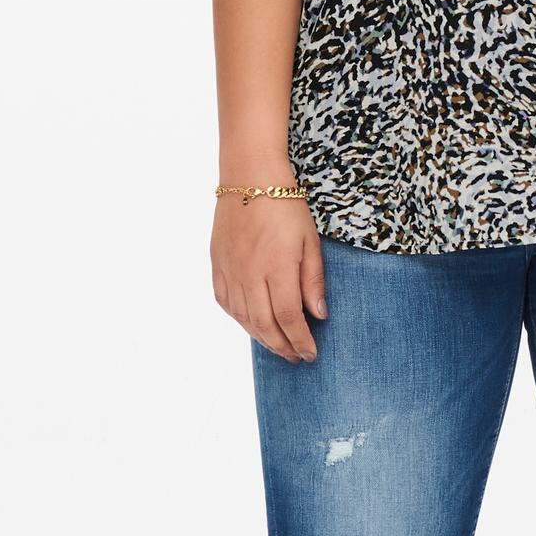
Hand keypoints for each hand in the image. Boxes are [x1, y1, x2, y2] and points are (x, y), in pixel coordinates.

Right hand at [212, 195, 327, 361]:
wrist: (249, 177)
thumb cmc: (285, 205)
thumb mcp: (310, 241)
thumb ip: (313, 280)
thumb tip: (318, 315)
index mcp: (276, 267)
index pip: (288, 318)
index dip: (300, 340)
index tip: (310, 353)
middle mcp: (249, 274)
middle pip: (264, 325)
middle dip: (283, 347)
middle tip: (297, 357)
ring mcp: (230, 271)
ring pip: (243, 318)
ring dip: (262, 338)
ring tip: (279, 345)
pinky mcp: (217, 265)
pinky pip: (226, 303)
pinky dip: (240, 319)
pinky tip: (253, 324)